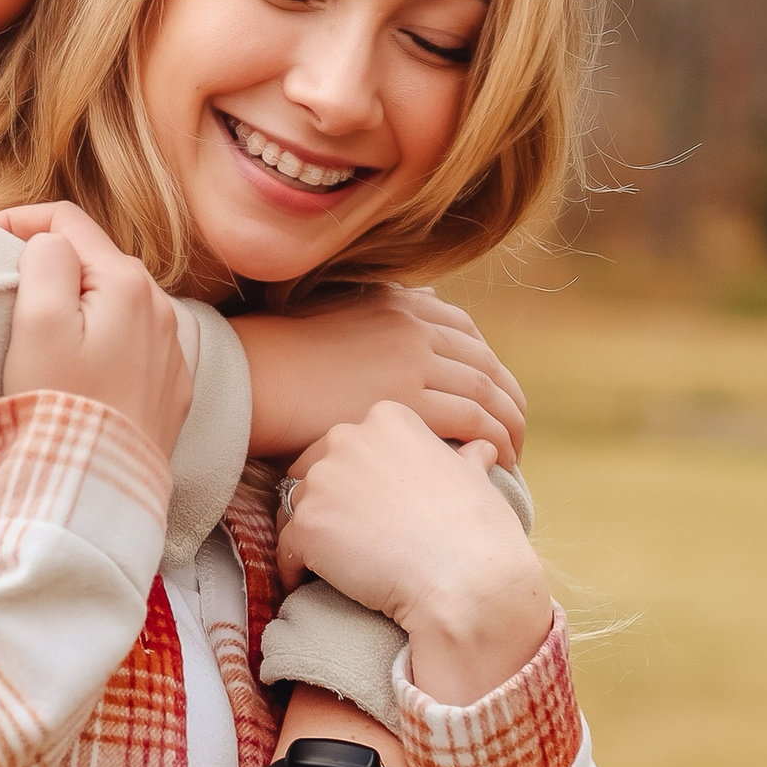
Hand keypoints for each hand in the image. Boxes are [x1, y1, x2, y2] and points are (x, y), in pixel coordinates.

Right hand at [0, 201, 194, 463]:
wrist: (97, 491)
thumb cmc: (60, 408)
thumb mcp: (38, 323)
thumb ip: (45, 262)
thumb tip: (50, 243)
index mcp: (127, 283)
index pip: (68, 222)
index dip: (19, 222)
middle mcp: (162, 307)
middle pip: (97, 259)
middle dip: (52, 263)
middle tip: (8, 291)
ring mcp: (175, 348)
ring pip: (121, 298)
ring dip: (84, 299)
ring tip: (48, 328)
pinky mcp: (176, 386)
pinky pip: (144, 338)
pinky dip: (115, 332)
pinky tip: (95, 353)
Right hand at [235, 285, 526, 469]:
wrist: (250, 378)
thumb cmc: (277, 357)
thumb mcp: (332, 317)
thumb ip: (375, 314)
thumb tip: (413, 309)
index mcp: (398, 305)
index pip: (465, 331)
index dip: (488, 364)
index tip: (494, 392)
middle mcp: (414, 328)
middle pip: (485, 363)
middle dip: (508, 397)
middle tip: (515, 427)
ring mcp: (414, 363)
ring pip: (488, 393)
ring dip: (510, 424)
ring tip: (514, 452)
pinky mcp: (410, 402)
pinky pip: (474, 421)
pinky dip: (494, 441)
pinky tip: (498, 461)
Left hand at [278, 399, 553, 702]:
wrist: (468, 580)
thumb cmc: (479, 532)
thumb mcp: (476, 480)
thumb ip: (464, 459)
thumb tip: (480, 450)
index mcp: (388, 418)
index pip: (351, 444)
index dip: (357, 477)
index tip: (371, 505)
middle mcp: (347, 438)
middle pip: (316, 469)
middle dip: (327, 501)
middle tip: (348, 537)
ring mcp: (321, 481)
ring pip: (296, 508)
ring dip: (311, 533)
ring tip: (330, 563)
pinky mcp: (306, 527)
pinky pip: (285, 549)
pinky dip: (294, 568)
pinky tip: (309, 584)